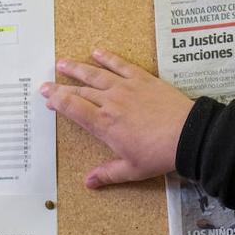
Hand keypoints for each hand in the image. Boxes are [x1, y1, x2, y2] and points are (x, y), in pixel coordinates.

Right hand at [40, 48, 193, 187]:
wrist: (187, 135)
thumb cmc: (159, 154)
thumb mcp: (131, 169)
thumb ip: (107, 173)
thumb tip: (88, 182)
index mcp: (104, 124)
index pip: (73, 108)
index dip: (57, 101)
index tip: (47, 98)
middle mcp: (110, 102)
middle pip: (79, 91)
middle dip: (60, 87)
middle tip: (46, 84)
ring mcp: (126, 88)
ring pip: (95, 74)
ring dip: (77, 68)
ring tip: (63, 63)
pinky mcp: (142, 79)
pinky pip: (121, 65)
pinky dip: (108, 58)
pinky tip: (97, 52)